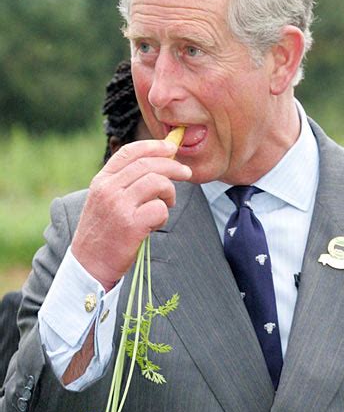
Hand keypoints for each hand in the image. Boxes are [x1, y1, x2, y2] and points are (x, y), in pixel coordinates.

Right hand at [71, 139, 191, 289]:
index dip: (153, 146)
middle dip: (173, 166)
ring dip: (169, 193)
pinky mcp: (131, 225)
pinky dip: (164, 216)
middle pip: (148, 165)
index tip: (171, 148)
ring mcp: (119, 206)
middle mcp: (108, 189)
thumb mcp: (104, 202)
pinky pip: (160, 209)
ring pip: (157, 183)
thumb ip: (122, 184)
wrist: (89, 265)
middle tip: (186, 173)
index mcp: (101, 181)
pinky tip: (155, 225)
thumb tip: (156, 167)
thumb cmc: (103, 234)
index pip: (130, 152)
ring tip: (166, 205)